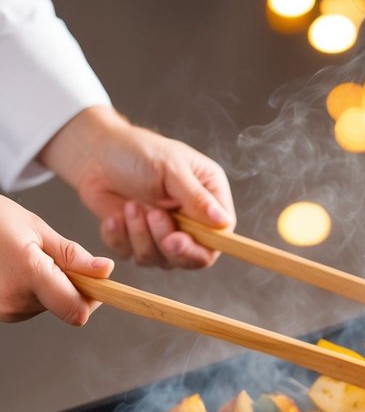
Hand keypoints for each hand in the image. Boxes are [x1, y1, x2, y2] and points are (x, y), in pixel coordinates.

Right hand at [0, 194, 112, 323]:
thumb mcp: (36, 228)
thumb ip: (72, 256)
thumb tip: (105, 272)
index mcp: (29, 275)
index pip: (77, 311)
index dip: (92, 298)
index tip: (94, 282)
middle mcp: (15, 301)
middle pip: (65, 307)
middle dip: (68, 286)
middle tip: (47, 258)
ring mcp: (3, 310)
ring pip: (48, 307)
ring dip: (47, 288)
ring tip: (24, 261)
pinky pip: (29, 307)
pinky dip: (31, 292)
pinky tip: (14, 271)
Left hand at [39, 108, 235, 269]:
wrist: (95, 153)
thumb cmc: (136, 151)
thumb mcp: (171, 169)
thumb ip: (196, 198)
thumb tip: (222, 222)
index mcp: (208, 199)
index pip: (219, 238)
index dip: (200, 248)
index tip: (175, 239)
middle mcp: (191, 221)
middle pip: (192, 258)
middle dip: (167, 244)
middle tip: (152, 216)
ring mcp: (164, 235)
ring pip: (160, 260)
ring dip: (141, 235)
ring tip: (130, 205)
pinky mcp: (138, 242)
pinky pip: (132, 256)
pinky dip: (120, 238)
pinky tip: (114, 217)